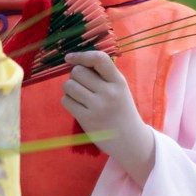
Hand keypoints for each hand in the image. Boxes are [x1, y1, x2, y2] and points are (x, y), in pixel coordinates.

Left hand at [56, 50, 160, 180]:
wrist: (129, 139)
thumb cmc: (121, 110)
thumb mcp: (120, 88)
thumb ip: (103, 75)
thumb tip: (77, 61)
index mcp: (118, 81)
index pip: (99, 59)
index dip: (81, 55)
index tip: (70, 58)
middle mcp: (109, 92)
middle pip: (78, 71)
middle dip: (74, 75)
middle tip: (81, 84)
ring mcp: (97, 106)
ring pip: (69, 85)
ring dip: (70, 88)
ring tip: (79, 95)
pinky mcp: (87, 119)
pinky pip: (66, 101)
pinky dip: (68, 101)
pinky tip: (77, 105)